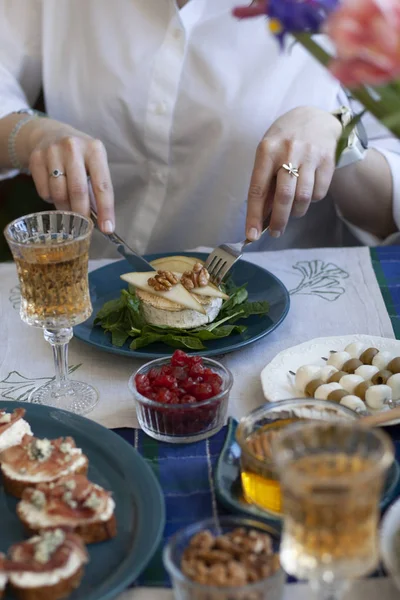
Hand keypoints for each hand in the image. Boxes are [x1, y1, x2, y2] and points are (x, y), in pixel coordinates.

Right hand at [27, 119, 114, 232]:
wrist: (49, 134)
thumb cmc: (79, 156)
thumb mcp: (94, 163)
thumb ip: (97, 187)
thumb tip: (103, 221)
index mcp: (94, 150)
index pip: (102, 185)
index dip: (105, 209)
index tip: (107, 228)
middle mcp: (73, 148)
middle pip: (78, 191)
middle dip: (82, 214)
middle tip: (84, 226)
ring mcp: (52, 151)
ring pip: (59, 193)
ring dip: (66, 209)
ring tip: (70, 210)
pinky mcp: (36, 159)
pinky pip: (44, 191)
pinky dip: (51, 199)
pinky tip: (56, 194)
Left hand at [245, 107, 341, 239]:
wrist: (315, 118)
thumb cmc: (284, 140)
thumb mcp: (268, 154)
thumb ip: (265, 182)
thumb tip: (263, 216)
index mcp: (266, 151)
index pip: (257, 189)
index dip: (254, 216)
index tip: (251, 235)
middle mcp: (288, 152)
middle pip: (284, 197)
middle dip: (278, 221)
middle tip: (275, 233)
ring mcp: (310, 155)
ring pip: (303, 198)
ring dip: (296, 212)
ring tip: (292, 210)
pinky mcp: (328, 160)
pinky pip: (319, 193)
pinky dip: (311, 200)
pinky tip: (307, 193)